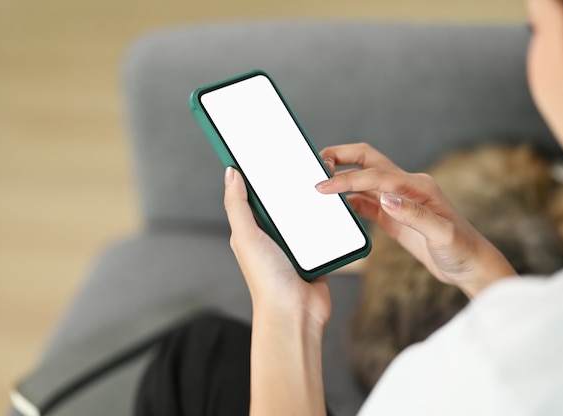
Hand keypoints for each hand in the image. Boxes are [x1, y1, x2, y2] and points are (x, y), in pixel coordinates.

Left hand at [224, 166, 329, 415]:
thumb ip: (237, 205)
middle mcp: (271, 235)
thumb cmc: (267, 280)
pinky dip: (326, 219)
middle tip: (298, 159)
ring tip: (318, 179)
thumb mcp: (246, 236)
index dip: (257, 174)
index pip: (252, 194)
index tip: (264, 151)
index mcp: (251, 229)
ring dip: (309, 201)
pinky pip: (322, 228)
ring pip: (303, 212)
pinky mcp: (315, 251)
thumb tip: (231, 173)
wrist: (296, 314)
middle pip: (281, 201)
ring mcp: (295, 243)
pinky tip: (332, 204)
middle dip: (288, 184)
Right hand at [316, 143, 515, 297]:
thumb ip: (414, 215)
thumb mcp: (442, 234)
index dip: (347, 179)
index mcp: (417, 186)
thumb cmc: (462, 249)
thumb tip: (386, 198)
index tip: (324, 185)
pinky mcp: (394, 216)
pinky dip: (349, 200)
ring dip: (343, 177)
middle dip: (341, 156)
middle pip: (368, 161)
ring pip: (364, 179)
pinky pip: (366, 202)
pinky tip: (337, 205)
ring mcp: (399, 201)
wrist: (470, 266)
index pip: (375, 175)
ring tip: (320, 181)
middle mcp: (406, 187)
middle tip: (316, 163)